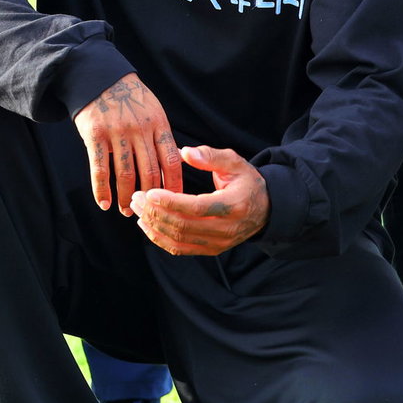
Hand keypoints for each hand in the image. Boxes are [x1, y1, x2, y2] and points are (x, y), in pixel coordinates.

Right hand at [73, 74, 181, 215]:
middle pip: (149, 172)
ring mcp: (117, 132)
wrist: (98, 76)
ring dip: (126, 197)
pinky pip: (100, 168)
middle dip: (150, 196)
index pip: (171, 161)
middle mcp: (140, 129)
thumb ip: (161, 136)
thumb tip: (172, 169)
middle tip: (147, 212)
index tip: (174, 203)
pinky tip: (104, 203)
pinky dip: (102, 189)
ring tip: (126, 210)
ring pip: (125, 174)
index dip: (174, 185)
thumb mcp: (153, 110)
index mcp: (158, 124)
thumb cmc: (129, 98)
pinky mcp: (95, 134)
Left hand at [130, 145, 269, 255]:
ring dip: (154, 225)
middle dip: (155, 212)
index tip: (150, 193)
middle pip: (184, 225)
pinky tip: (146, 224)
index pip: (198, 207)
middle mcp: (227, 228)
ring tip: (137, 208)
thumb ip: (210, 156)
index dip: (171, 202)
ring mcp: (219, 243)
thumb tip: (184, 152)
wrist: (265, 209)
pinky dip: (160, 238)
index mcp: (234, 204)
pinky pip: (180, 249)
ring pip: (179, 239)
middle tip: (136, 196)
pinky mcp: (211, 250)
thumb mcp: (235, 162)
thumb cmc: (246, 181)